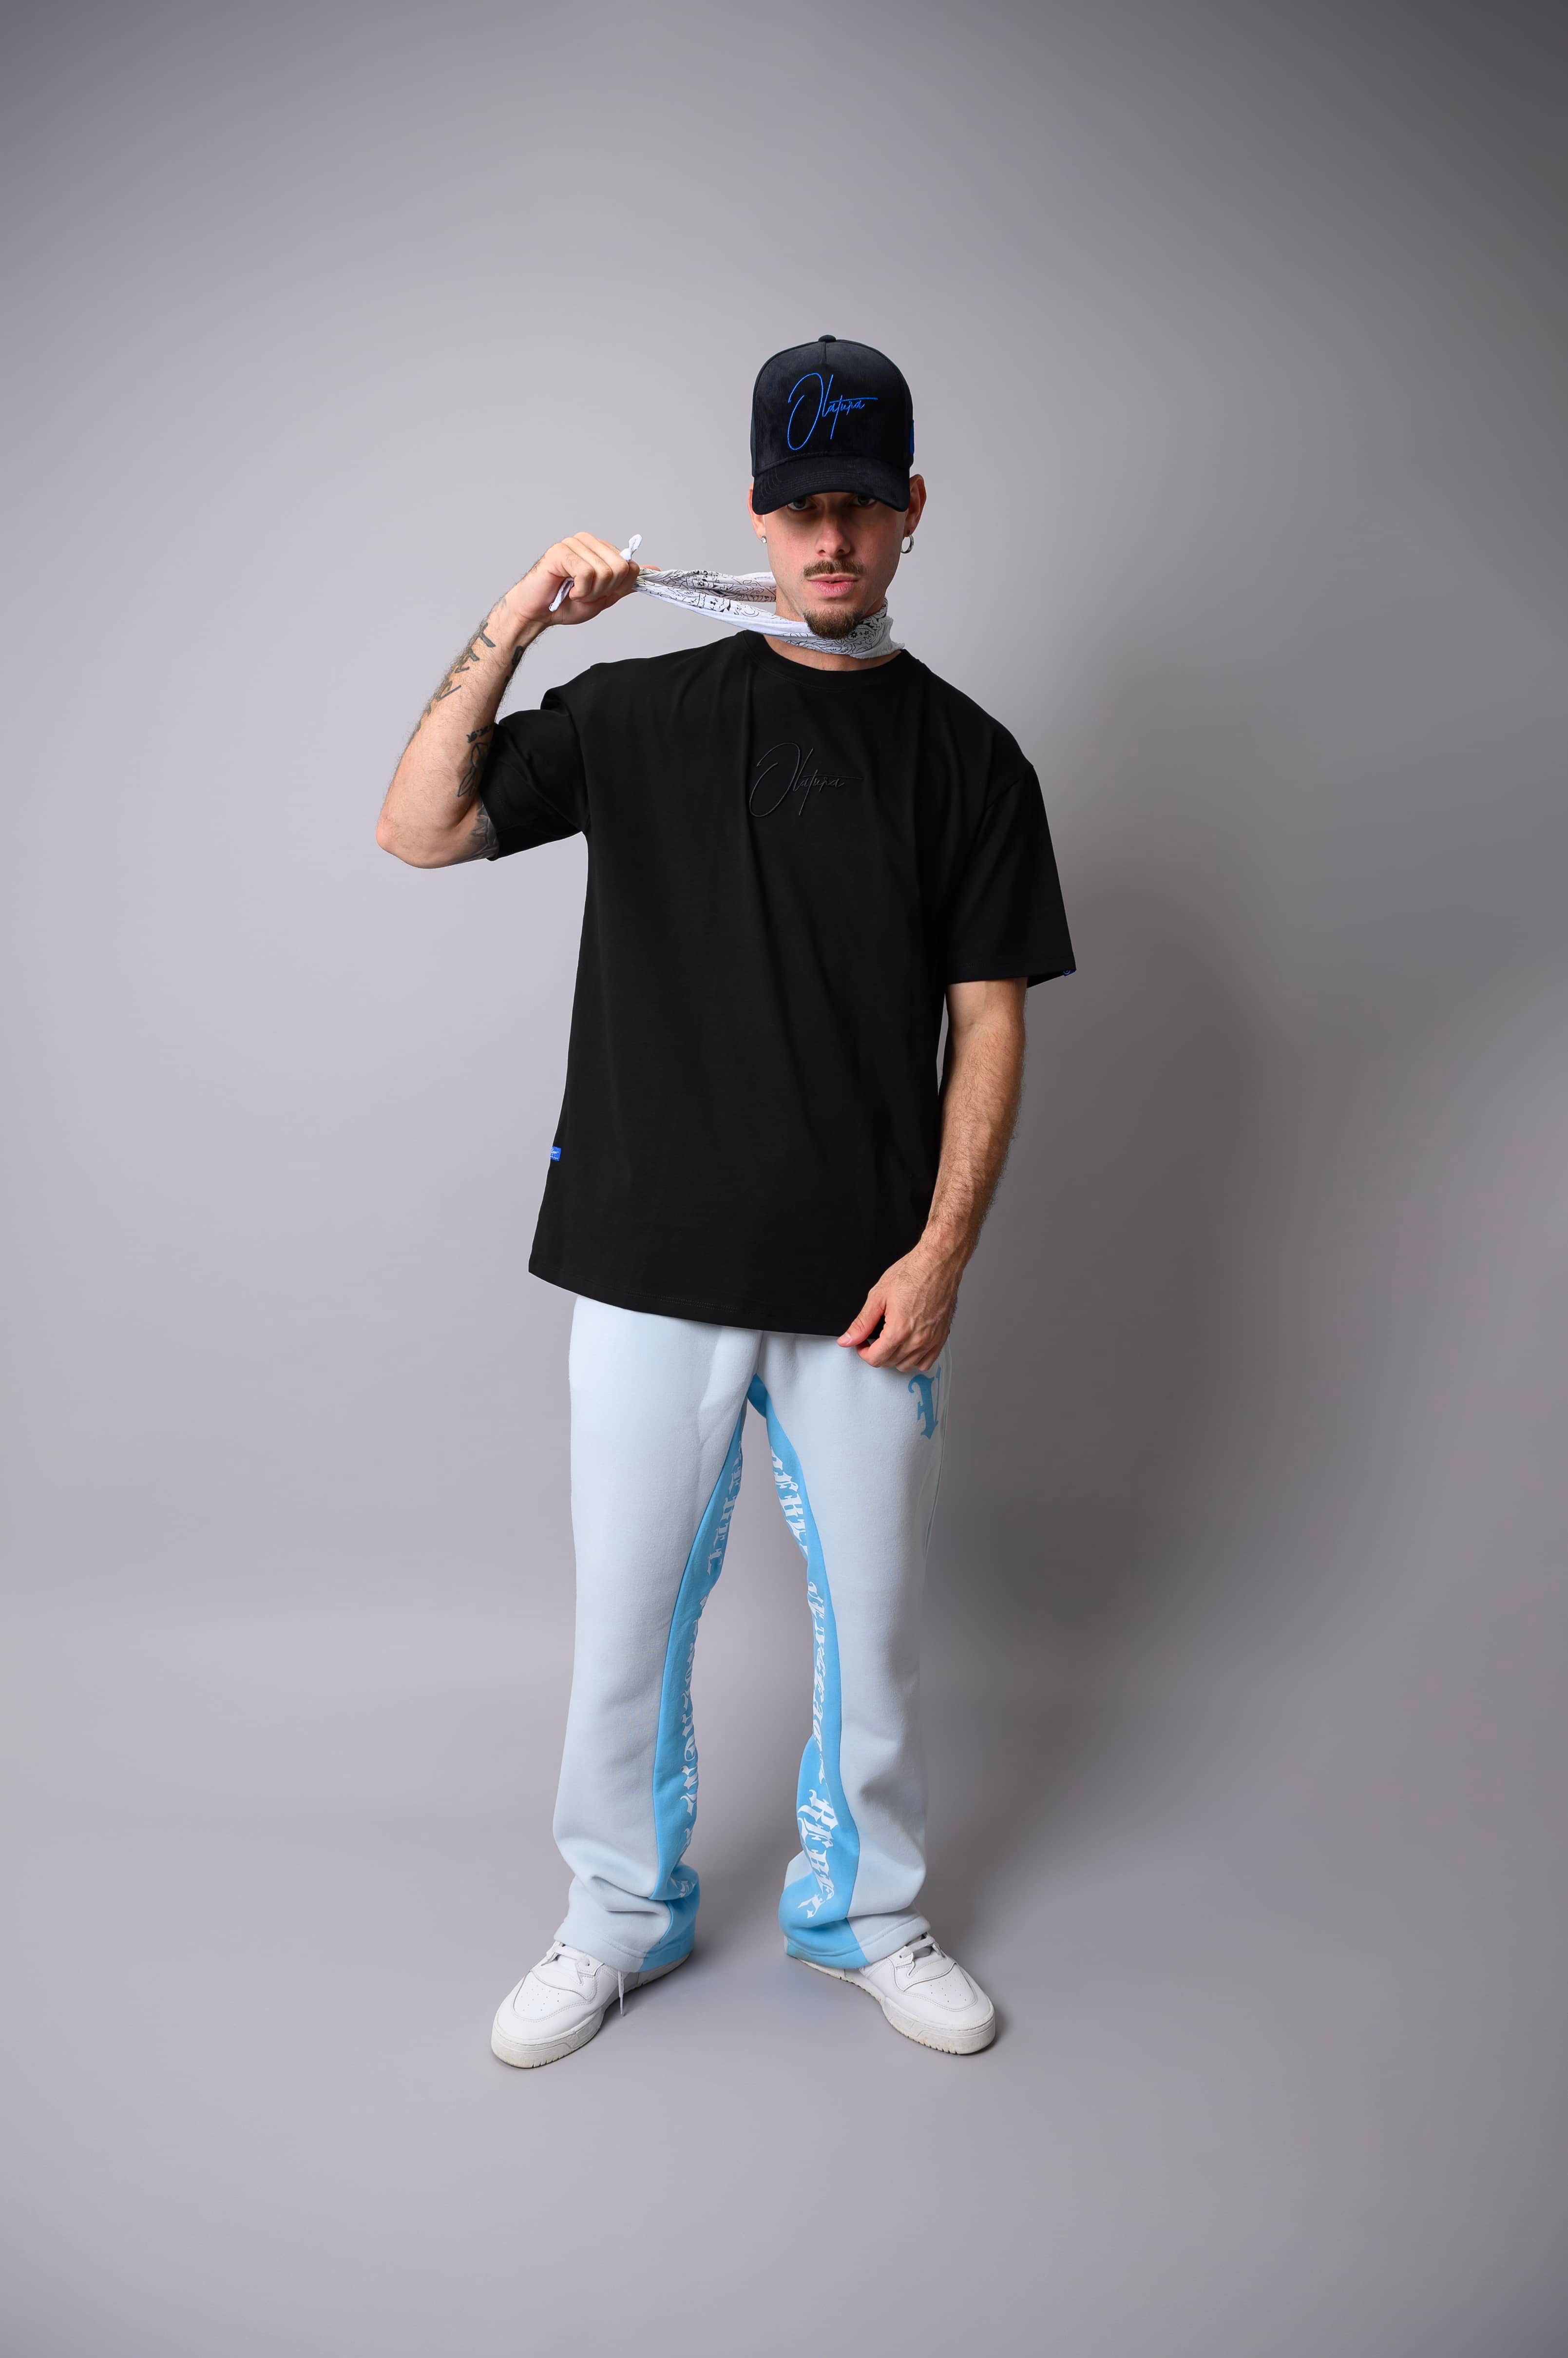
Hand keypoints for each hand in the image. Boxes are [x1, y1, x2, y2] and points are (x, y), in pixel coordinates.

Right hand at [504, 533, 644, 628]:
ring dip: (590, 592)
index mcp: (600, 549)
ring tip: (574, 591)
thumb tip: (654, 570)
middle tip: (585, 593)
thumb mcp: (605, 596)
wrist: (539, 613)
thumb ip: (627, 583)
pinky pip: (587, 574)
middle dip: (605, 590)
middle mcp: (589, 541)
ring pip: (605, 572)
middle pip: (621, 568)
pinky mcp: (561, 551)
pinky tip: (568, 589)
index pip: (630, 565)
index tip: (600, 593)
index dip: (619, 587)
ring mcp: (574, 543)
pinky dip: (580, 590)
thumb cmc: (566, 604)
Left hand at [838, 1242, 961, 1371]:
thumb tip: (847, 1340)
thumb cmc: (912, 1273)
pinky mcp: (942, 1337)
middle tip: (873, 1338)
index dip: (863, 1352)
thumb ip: (862, 1323)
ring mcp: (931, 1340)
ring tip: (890, 1340)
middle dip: (876, 1353)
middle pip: (889, 1363)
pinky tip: (908, 1344)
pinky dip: (915, 1358)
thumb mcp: (878, 1296)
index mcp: (899, 1331)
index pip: (875, 1359)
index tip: (862, 1342)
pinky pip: (926, 1362)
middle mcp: (917, 1340)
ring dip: (894, 1357)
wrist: (938, 1263)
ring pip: (907, 1365)